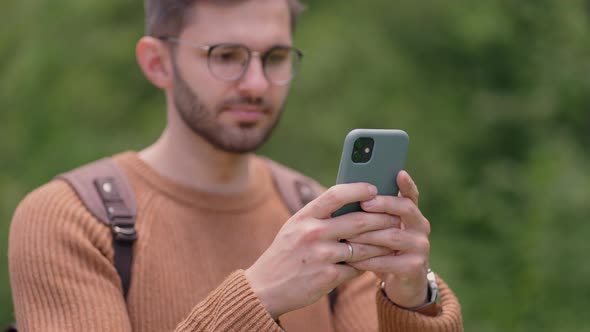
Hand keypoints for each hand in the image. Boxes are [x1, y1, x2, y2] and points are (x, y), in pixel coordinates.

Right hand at [245, 183, 396, 318]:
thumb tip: (353, 201)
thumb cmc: (286, 253)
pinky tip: (373, 263)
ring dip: (381, 245)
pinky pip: (356, 269)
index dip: (359, 189)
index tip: (374, 189)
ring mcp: (321, 256)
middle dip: (382, 219)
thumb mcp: (295, 227)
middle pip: (358, 220)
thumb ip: (319, 215)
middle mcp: (312, 233)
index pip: (336, 194)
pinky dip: (366, 266)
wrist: (266, 287)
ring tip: (392, 241)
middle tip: (396, 218)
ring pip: (363, 247)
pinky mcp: (327, 277)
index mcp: (304, 216)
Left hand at [347, 171, 430, 307]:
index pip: (411, 194)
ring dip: (369, 235)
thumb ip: (372, 214)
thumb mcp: (380, 230)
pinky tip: (352, 259)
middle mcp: (420, 227)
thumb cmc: (384, 249)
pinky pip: (388, 261)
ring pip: (393, 236)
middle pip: (405, 209)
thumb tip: (346, 196)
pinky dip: (368, 260)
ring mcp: (420, 247)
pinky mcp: (414, 267)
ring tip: (348, 235)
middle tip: (363, 203)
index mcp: (412, 214)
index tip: (399, 173)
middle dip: (383, 204)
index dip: (406, 184)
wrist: (402, 283)